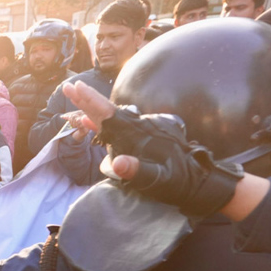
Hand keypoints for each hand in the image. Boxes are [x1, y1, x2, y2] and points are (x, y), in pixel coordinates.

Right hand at [62, 81, 242, 217]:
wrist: (200, 181)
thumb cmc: (178, 183)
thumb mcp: (158, 180)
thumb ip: (137, 171)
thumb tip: (116, 163)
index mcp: (138, 134)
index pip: (108, 115)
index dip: (90, 102)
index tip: (74, 88)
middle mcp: (140, 128)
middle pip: (109, 111)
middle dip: (88, 100)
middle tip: (69, 87)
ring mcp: (144, 130)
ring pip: (114, 118)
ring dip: (94, 110)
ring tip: (78, 104)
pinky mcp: (147, 135)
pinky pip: (122, 125)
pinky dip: (105, 122)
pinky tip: (96, 123)